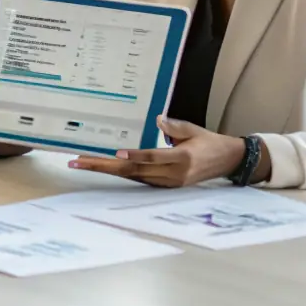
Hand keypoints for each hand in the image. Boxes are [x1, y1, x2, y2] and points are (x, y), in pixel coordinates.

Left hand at [68, 117, 245, 187]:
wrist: (227, 161)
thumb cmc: (209, 142)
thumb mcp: (193, 130)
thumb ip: (175, 127)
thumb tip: (156, 119)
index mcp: (182, 159)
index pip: (153, 157)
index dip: (135, 156)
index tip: (115, 153)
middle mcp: (172, 174)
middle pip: (134, 171)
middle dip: (104, 166)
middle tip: (78, 161)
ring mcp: (168, 182)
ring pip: (133, 177)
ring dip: (106, 170)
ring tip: (82, 163)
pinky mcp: (165, 185)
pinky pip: (139, 179)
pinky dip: (120, 173)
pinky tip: (103, 167)